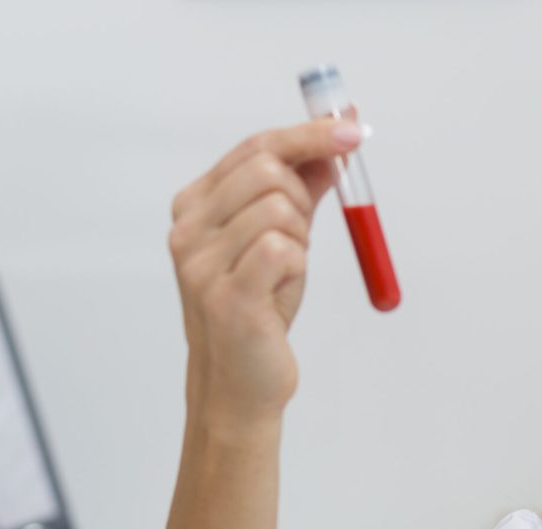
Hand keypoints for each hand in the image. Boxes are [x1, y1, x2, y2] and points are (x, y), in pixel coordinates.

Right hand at [167, 108, 362, 425]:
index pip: (255, 147)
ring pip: (281, 211)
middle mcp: (189, 227)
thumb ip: (303, 190)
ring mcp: (201, 261)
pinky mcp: (226, 294)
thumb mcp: (283, 240)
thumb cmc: (260, 311)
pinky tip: (280, 294)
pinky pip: (285, 251)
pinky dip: (298, 269)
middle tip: (299, 240)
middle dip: (302, 199)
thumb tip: (335, 142)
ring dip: (300, 243)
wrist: (239, 384)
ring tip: (282, 277)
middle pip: (268, 170)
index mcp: (196, 205)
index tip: (352, 130)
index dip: (308, 134)